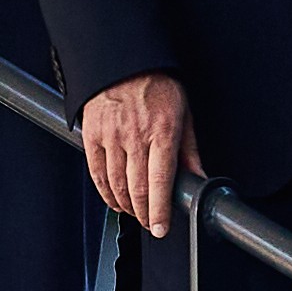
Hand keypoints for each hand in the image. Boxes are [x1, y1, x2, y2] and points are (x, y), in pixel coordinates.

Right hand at [80, 72, 197, 236]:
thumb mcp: (184, 115)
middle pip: (137, 188)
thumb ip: (190, 151)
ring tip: (135, 212)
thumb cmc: (157, 85)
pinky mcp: (92, 135)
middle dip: (143, 213)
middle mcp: (136, 137)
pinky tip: (114, 199)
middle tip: (149, 222)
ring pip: (116, 184)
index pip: (160, 182)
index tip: (160, 228)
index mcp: (163, 132)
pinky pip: (96, 172)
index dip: (159, 211)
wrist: (123, 62)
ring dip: (126, 205)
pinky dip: (105, 192)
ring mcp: (111, 137)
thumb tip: (198, 179)